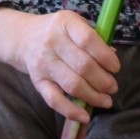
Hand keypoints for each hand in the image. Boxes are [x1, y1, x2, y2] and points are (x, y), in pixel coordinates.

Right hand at [0, 8, 119, 123]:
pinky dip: (71, 111)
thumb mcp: (74, 24)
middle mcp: (52, 42)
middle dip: (103, 80)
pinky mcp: (37, 82)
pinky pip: (54, 100)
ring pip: (72, 84)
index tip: (116, 68)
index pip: (88, 40)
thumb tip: (112, 55)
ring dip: (93, 96)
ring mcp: (43, 63)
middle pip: (82, 65)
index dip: (105, 56)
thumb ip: (94, 37)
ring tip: (106, 100)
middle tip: (113, 87)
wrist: (24, 38)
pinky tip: (85, 115)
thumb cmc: (58, 31)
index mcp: (66, 23)